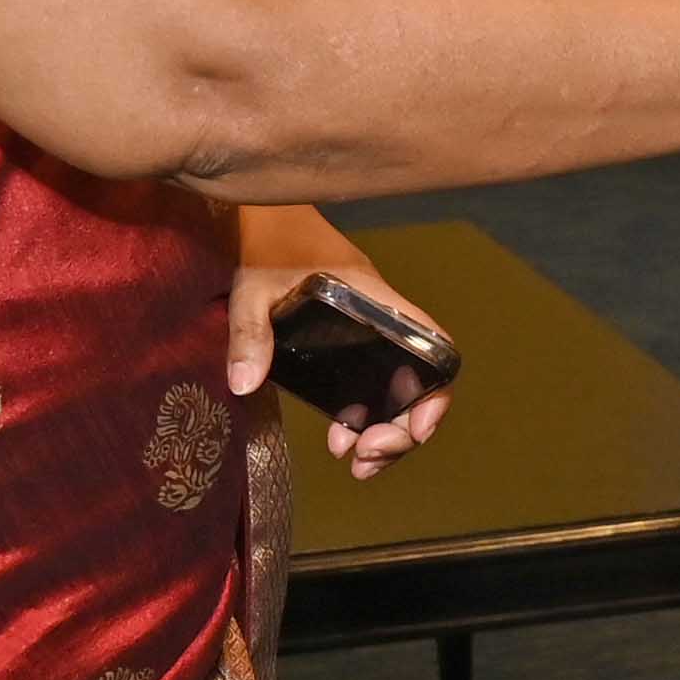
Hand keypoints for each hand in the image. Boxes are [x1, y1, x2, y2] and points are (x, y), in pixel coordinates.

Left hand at [227, 211, 452, 475]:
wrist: (263, 215)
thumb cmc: (266, 241)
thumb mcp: (252, 286)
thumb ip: (251, 332)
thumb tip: (244, 384)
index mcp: (375, 302)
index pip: (432, 347)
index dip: (435, 393)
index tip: (413, 431)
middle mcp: (381, 321)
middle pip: (418, 384)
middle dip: (402, 431)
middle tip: (365, 460)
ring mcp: (367, 335)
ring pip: (396, 393)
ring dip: (385, 432)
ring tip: (357, 464)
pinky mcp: (346, 344)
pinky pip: (370, 388)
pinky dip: (363, 419)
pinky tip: (339, 442)